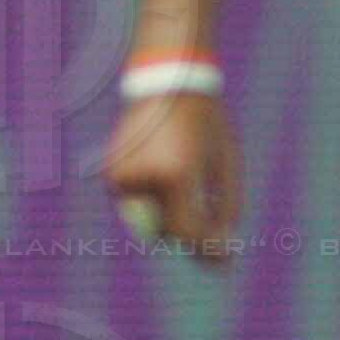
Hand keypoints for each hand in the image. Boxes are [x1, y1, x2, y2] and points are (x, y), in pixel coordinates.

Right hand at [101, 88, 241, 265]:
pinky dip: (153, 201)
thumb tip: (222, 248)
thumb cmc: (206, 123)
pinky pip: (137, 206)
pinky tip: (165, 171)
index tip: (225, 258)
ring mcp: (123, 176)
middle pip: (167, 231)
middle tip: (213, 226)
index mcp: (175, 173)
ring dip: (170, 216)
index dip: (208, 249)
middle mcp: (144, 177)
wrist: (167, 82)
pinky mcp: (112, 173)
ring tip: (187, 182)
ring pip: (150, 221)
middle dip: (191, 233)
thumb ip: (226, 211)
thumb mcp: (226, 166)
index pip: (188, 231)